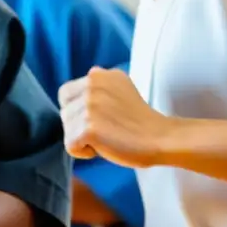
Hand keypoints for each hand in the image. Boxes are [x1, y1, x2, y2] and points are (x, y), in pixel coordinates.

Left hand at [58, 66, 174, 168]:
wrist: (162, 138)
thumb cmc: (139, 120)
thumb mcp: (119, 89)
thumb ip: (98, 87)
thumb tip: (80, 88)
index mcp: (98, 75)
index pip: (65, 94)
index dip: (77, 110)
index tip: (99, 118)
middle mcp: (92, 85)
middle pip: (65, 112)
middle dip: (79, 125)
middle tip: (107, 129)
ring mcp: (90, 105)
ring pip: (67, 129)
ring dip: (83, 138)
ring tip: (108, 137)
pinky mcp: (89, 128)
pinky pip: (70, 145)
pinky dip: (84, 152)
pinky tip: (104, 147)